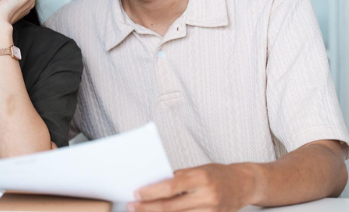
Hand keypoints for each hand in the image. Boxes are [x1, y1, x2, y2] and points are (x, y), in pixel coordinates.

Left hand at [127, 164, 260, 211]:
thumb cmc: (217, 174)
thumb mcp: (197, 169)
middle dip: (148, 207)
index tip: (136, 194)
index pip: (170, 187)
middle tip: (132, 206)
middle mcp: (208, 196)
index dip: (151, 192)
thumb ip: (177, 178)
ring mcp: (212, 211)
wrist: (244, 184)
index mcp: (201, 178)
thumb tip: (152, 186)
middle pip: (171, 207)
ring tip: (143, 211)